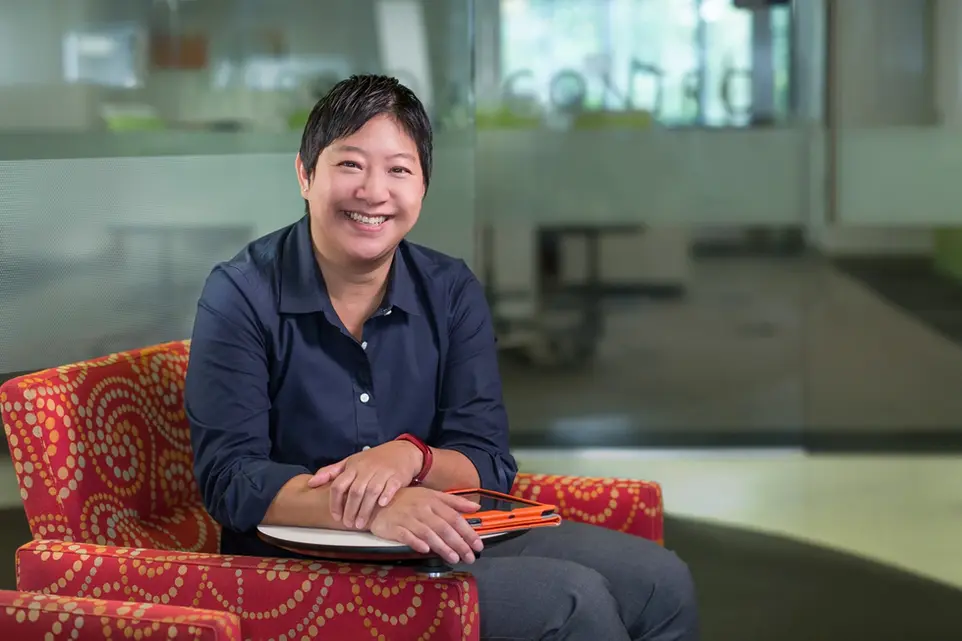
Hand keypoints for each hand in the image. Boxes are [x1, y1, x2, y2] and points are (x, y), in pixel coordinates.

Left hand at [307, 441, 422, 529]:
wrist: (401, 451)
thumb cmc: (373, 459)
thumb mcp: (350, 462)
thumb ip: (331, 472)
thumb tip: (311, 483)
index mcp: (353, 466)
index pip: (339, 485)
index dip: (335, 503)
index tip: (336, 516)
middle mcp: (366, 469)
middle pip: (355, 491)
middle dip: (350, 510)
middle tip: (348, 524)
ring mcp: (382, 472)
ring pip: (371, 491)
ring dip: (365, 509)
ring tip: (360, 524)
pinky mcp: (397, 476)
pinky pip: (390, 486)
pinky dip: (385, 496)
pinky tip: (381, 505)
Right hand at [369, 487, 483, 563]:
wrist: (378, 500)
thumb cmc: (408, 499)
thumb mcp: (432, 495)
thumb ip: (454, 502)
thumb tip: (476, 506)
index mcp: (433, 500)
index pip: (454, 517)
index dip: (467, 531)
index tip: (478, 544)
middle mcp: (422, 508)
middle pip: (443, 527)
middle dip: (459, 543)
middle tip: (469, 556)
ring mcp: (408, 518)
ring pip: (428, 533)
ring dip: (442, 547)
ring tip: (454, 558)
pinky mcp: (394, 527)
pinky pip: (406, 535)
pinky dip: (416, 542)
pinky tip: (426, 550)